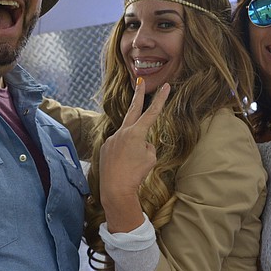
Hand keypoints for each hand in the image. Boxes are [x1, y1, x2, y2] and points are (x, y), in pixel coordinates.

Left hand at [98, 78, 169, 230]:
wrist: (116, 189)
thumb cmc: (136, 174)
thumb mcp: (150, 158)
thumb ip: (147, 145)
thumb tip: (141, 142)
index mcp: (136, 133)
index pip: (152, 112)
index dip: (161, 99)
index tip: (165, 86)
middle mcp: (122, 132)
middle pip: (133, 109)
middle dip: (138, 95)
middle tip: (140, 82)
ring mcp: (112, 139)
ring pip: (129, 140)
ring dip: (132, 148)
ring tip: (130, 164)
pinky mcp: (105, 148)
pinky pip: (119, 148)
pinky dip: (123, 155)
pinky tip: (122, 167)